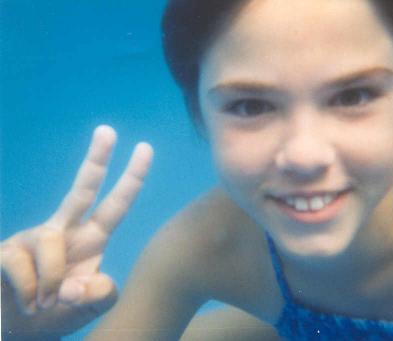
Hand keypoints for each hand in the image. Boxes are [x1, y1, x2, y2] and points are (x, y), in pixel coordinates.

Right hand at [1, 126, 152, 338]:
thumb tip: (80, 283)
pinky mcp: (6, 252)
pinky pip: (23, 265)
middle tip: (108, 130)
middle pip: (82, 190)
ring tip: (44, 304)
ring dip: (51, 280)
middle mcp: (64, 231)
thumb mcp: (87, 307)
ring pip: (51, 242)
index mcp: (90, 240)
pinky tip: (28, 302)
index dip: (131, 180)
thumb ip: (100, 294)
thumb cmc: (54, 314)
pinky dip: (30, 291)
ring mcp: (33, 238)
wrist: (17, 330)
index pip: (115, 206)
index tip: (145, 148)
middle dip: (96, 160)